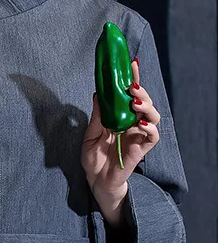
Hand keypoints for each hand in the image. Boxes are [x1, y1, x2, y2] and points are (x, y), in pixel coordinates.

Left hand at [81, 58, 160, 220]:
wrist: (96, 180)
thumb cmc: (94, 157)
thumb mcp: (90, 132)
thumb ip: (97, 115)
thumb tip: (98, 92)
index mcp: (120, 116)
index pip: (129, 94)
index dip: (132, 78)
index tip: (131, 63)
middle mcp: (132, 123)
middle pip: (144, 101)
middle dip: (141, 90)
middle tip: (132, 84)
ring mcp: (138, 135)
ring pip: (152, 116)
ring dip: (146, 106)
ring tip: (136, 101)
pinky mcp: (141, 149)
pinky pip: (152, 136)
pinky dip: (149, 128)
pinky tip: (141, 124)